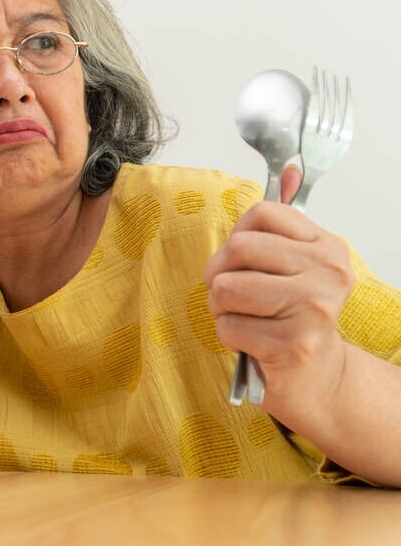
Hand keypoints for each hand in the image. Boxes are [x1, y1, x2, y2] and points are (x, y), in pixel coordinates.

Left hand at [203, 164, 355, 414]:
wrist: (316, 378)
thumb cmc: (291, 317)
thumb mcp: (292, 266)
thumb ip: (281, 226)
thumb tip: (290, 167)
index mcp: (326, 247)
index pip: (261, 213)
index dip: (236, 237)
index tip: (243, 261)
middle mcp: (327, 273)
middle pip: (238, 248)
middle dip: (218, 274)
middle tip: (231, 295)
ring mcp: (313, 309)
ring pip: (226, 288)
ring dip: (221, 309)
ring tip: (244, 319)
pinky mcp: (293, 344)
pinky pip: (227, 326)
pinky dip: (229, 336)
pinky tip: (253, 344)